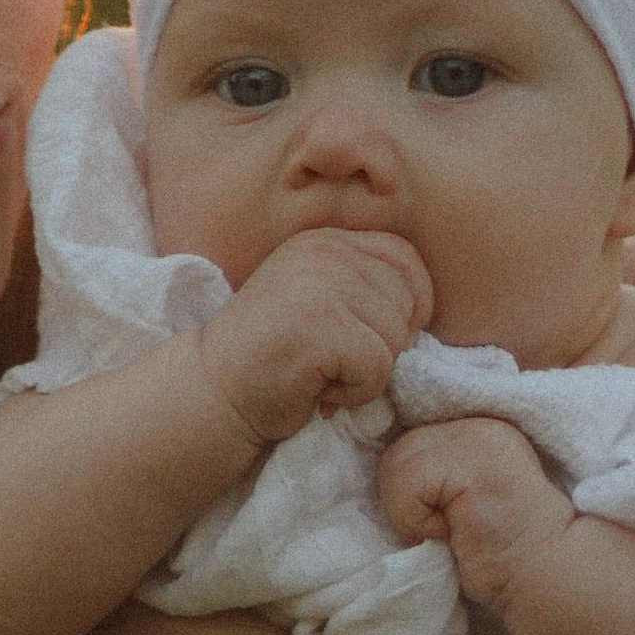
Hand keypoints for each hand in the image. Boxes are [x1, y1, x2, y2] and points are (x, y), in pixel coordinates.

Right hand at [193, 229, 434, 454]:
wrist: (211, 393)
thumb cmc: (268, 359)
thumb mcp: (313, 301)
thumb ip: (359, 288)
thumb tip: (424, 312)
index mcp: (325, 241)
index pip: (405, 259)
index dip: (413, 304)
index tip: (382, 339)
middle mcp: (325, 253)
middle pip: (405, 302)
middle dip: (383, 346)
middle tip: (334, 363)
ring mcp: (321, 287)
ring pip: (395, 338)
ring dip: (367, 374)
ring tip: (322, 376)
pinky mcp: (321, 328)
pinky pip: (377, 368)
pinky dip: (354, 394)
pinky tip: (319, 392)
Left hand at [377, 415, 572, 621]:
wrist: (546, 575)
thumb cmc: (500, 552)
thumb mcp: (459, 499)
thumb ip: (432, 474)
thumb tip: (382, 474)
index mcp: (476, 427)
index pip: (409, 439)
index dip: (410, 486)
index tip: (443, 517)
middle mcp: (478, 422)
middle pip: (396, 450)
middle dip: (406, 500)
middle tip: (446, 530)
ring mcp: (478, 436)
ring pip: (396, 466)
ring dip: (410, 512)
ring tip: (451, 532)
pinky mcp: (473, 461)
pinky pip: (406, 485)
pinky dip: (416, 521)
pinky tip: (453, 535)